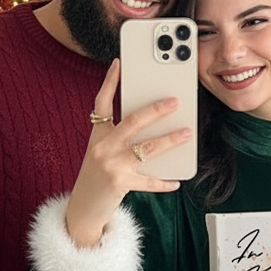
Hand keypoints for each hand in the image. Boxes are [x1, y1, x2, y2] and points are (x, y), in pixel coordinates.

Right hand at [65, 59, 192, 246]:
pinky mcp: (120, 184)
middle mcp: (103, 147)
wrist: (83, 208)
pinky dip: (164, 182)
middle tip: (175, 101)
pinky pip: (149, 181)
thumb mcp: (102, 150)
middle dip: (156, 109)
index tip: (119, 63)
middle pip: (133, 121)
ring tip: (187, 133)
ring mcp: (112, 165)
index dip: (109, 81)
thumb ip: (120, 136)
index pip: (101, 102)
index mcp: (98, 134)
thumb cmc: (98, 175)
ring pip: (147, 148)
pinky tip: (176, 181)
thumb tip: (153, 122)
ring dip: (170, 140)